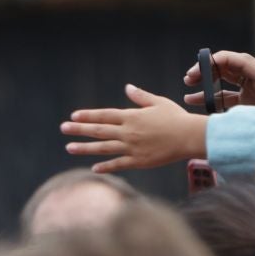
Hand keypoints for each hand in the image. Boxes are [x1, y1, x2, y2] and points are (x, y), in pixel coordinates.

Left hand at [61, 84, 207, 173]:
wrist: (191, 136)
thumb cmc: (177, 118)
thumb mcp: (159, 103)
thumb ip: (141, 97)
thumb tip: (127, 87)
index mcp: (132, 117)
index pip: (104, 115)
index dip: (88, 115)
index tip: (74, 116)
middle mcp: (128, 132)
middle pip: (98, 130)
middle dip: (78, 129)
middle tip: (63, 128)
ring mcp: (131, 147)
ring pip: (103, 148)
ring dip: (84, 148)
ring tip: (69, 147)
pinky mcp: (139, 161)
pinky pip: (118, 164)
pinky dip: (106, 166)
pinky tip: (94, 168)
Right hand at [183, 49, 254, 112]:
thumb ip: (245, 114)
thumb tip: (218, 115)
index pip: (240, 60)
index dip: (218, 60)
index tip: (199, 66)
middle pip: (231, 67)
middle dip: (209, 69)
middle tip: (189, 76)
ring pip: (227, 80)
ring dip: (208, 82)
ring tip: (188, 86)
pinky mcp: (252, 101)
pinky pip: (228, 95)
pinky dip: (212, 97)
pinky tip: (196, 101)